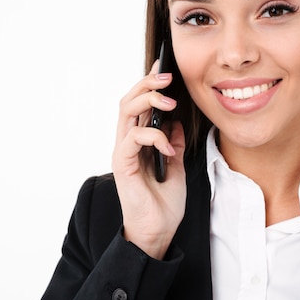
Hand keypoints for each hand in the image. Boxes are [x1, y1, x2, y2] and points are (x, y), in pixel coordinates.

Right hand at [111, 61, 185, 259]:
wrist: (158, 232)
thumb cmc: (165, 203)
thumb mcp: (176, 165)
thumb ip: (172, 142)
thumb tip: (174, 121)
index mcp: (140, 141)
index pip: (140, 104)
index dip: (150, 83)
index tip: (165, 67)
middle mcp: (128, 142)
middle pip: (130, 100)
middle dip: (148, 83)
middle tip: (168, 76)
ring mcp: (124, 152)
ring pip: (127, 111)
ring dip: (148, 99)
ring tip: (170, 100)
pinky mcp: (123, 164)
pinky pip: (134, 138)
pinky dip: (154, 137)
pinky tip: (169, 149)